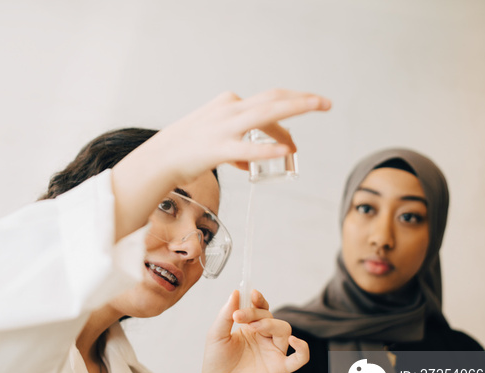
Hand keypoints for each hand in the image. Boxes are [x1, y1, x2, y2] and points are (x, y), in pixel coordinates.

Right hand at [111, 89, 329, 239]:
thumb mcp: (214, 138)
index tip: (306, 111)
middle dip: (302, 100)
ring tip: (317, 108)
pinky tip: (285, 150)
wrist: (159, 159)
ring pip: (266, 114)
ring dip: (295, 110)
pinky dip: (267, 149)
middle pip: (273, 99)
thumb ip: (235, 146)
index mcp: (229, 103)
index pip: (267, 101)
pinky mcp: (217, 149)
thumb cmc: (186, 149)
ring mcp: (224, 128)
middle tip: (325, 103)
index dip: (291, 105)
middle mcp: (229, 109)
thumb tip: (250, 161)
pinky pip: (246, 148)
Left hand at [197, 289, 308, 372]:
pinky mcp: (279, 368)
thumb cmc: (216, 364)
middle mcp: (263, 338)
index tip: (252, 294)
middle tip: (238, 317)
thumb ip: (226, 314)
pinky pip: (300, 358)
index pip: (260, 308)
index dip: (259, 300)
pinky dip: (302, 349)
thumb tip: (236, 292)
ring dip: (271, 324)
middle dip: (256, 313)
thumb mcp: (216, 335)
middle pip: (270, 317)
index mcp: (249, 329)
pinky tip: (294, 341)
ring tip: (253, 327)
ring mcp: (272, 352)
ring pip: (284, 330)